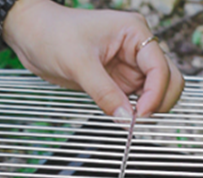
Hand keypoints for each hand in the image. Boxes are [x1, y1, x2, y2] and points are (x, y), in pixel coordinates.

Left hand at [1, 0, 183, 117]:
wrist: (33, 36)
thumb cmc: (54, 35)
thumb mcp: (79, 64)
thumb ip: (104, 93)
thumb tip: (126, 118)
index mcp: (134, 32)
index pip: (159, 67)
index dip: (155, 93)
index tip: (139, 115)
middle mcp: (136, 48)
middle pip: (168, 78)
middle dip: (160, 101)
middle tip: (139, 120)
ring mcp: (129, 66)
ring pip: (156, 91)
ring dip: (149, 108)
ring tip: (130, 120)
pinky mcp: (118, 81)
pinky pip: (137, 99)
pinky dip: (135, 111)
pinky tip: (123, 117)